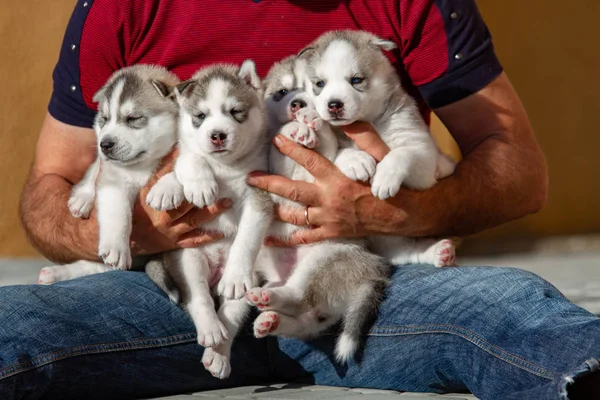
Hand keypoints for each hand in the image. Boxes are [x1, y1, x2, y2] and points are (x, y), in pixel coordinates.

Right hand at [130, 149, 230, 254]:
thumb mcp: (143, 192)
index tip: (201, 167)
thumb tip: (175, 152)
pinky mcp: (175, 243)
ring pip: (194, 221)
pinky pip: (194, 241)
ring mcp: (170, 232)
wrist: (129, 241)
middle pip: (186, 205)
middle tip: (221, 187)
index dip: (186, 180)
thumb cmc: (136, 213)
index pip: (171, 187)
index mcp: (155, 202)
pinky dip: (208, 237)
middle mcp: (163, 218)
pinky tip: (221, 232)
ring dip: (212, 212)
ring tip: (227, 202)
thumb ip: (160, 174)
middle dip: (203, 196)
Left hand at [247, 122, 406, 245]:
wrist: (403, 216)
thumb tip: (347, 120)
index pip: (310, 161)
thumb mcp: (383, 156)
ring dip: (275, 209)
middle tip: (251, 178)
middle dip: (268, 184)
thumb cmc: (393, 185)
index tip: (277, 140)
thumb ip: (365, 137)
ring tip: (258, 201)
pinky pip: (304, 239)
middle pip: (292, 191)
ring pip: (294, 215)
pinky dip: (286, 240)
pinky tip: (270, 239)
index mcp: (339, 180)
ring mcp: (328, 220)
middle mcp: (329, 200)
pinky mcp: (331, 233)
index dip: (292, 149)